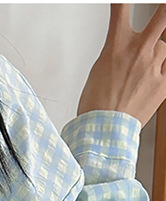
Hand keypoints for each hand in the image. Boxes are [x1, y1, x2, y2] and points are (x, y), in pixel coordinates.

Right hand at [77, 3, 165, 126]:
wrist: (104, 131)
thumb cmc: (96, 106)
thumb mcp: (98, 71)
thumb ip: (116, 54)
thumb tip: (124, 51)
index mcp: (117, 45)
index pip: (120, 8)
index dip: (121, 1)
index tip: (123, 1)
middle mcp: (138, 51)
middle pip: (161, 15)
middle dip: (162, 9)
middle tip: (161, 9)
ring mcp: (154, 66)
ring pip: (165, 48)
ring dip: (158, 56)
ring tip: (145, 72)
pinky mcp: (164, 84)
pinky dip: (164, 72)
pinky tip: (157, 76)